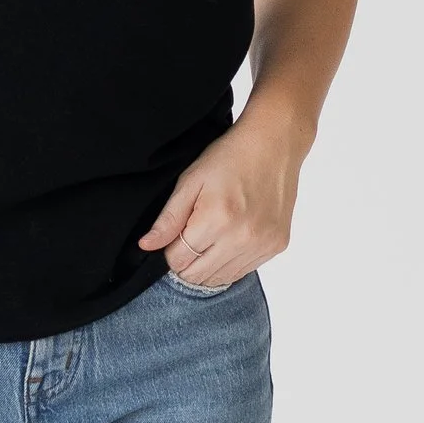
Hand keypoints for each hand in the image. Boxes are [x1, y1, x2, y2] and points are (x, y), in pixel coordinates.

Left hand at [136, 104, 304, 293]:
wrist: (274, 144)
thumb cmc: (230, 157)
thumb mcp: (191, 181)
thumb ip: (168, 218)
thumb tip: (147, 246)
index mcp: (216, 219)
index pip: (178, 261)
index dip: (171, 250)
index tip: (178, 233)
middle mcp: (242, 238)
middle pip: (199, 276)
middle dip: (187, 261)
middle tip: (192, 236)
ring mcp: (262, 244)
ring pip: (221, 279)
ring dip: (210, 264)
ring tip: (214, 235)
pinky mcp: (277, 245)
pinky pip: (244, 270)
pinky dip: (232, 261)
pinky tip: (233, 236)